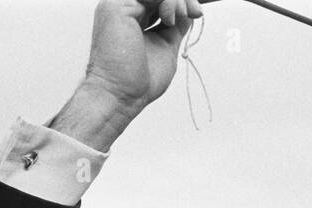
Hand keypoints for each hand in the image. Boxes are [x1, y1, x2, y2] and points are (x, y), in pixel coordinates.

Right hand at [50, 0, 203, 150]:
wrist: (122, 94)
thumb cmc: (138, 80)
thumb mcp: (166, 47)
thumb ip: (174, 28)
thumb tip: (188, 13)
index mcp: (132, 18)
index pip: (159, 1)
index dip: (179, 3)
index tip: (196, 13)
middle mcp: (124, 9)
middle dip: (181, 0)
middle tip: (194, 11)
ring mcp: (118, 6)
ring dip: (174, 0)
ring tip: (177, 19)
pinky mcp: (116, 8)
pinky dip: (165, 1)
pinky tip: (169, 18)